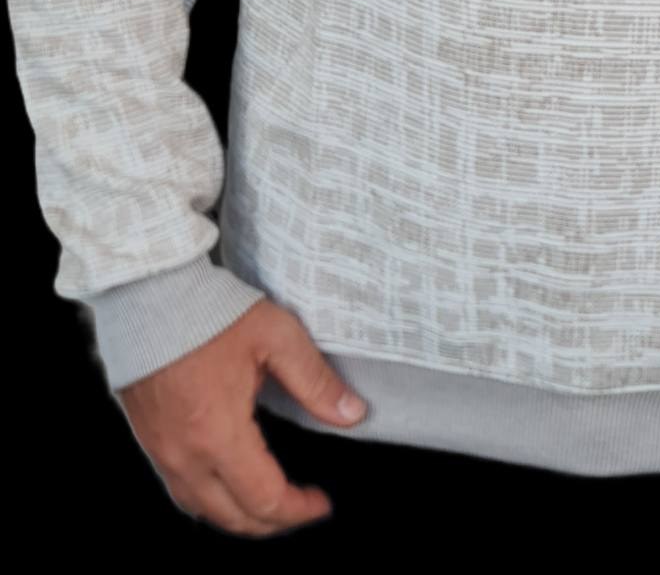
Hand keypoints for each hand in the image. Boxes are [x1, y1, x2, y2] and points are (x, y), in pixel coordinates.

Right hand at [117, 298, 367, 536]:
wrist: (149, 295)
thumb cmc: (211, 313)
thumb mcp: (276, 337)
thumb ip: (315, 381)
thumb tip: (352, 413)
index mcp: (219, 435)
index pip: (265, 499)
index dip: (299, 510)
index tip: (322, 504)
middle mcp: (185, 455)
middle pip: (231, 518)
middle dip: (272, 522)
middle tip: (302, 508)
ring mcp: (161, 451)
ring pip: (201, 510)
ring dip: (238, 516)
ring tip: (269, 502)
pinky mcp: (148, 439)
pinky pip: (179, 489)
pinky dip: (209, 500)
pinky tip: (227, 482)